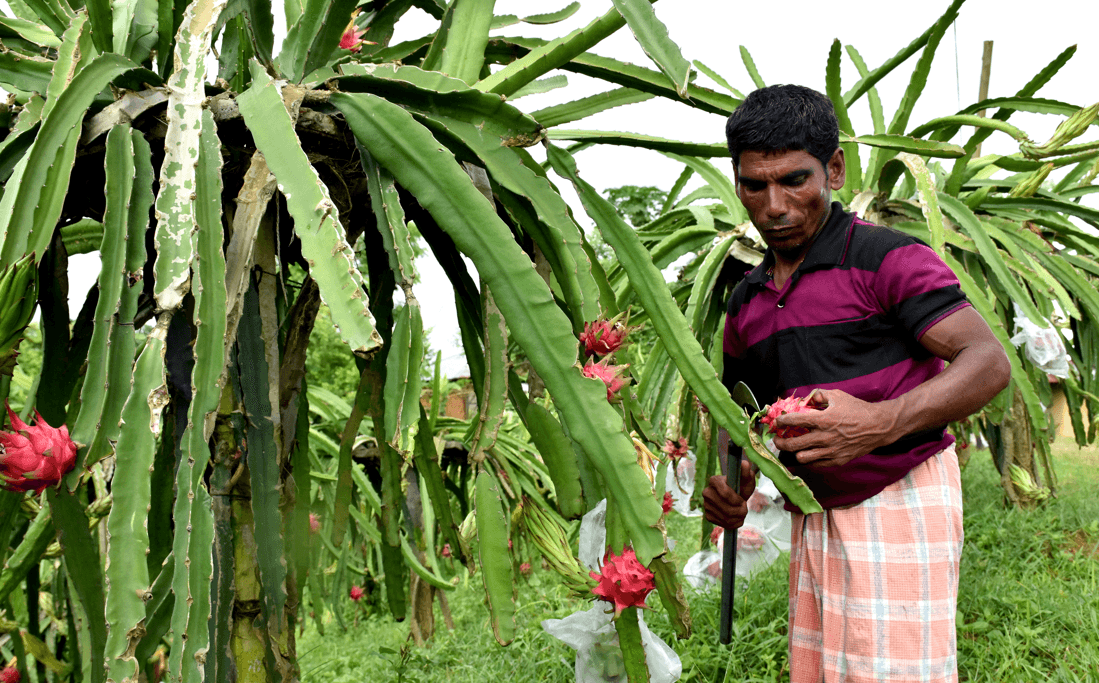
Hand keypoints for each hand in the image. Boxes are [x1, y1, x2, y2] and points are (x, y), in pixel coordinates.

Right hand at [702, 459, 755, 529]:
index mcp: (714, 480)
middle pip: (726, 509)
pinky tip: (735, 518)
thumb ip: (746, 472)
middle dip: (739, 511)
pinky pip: (722, 524)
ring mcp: (706, 505)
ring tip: (742, 513)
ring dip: (738, 518)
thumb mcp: (746, 479)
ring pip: (725, 518)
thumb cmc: (740, 487)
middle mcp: (707, 492)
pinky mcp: (708, 516)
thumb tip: (744, 464)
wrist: (735, 498)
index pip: (725, 493)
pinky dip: (733, 524)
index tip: (743, 500)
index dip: (737, 500)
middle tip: (745, 508)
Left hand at [772, 389, 896, 467]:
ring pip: (802, 457)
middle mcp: (825, 437)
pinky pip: (816, 464)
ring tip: (794, 446)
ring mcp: (831, 451)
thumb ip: (818, 395)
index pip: (794, 421)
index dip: (781, 422)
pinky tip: (809, 451)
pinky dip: (810, 458)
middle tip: (777, 438)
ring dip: (795, 451)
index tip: (777, 422)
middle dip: (780, 441)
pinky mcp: (838, 460)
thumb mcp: (838, 396)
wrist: (879, 426)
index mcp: (823, 419)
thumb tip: (805, 398)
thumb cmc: (858, 409)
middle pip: (793, 444)